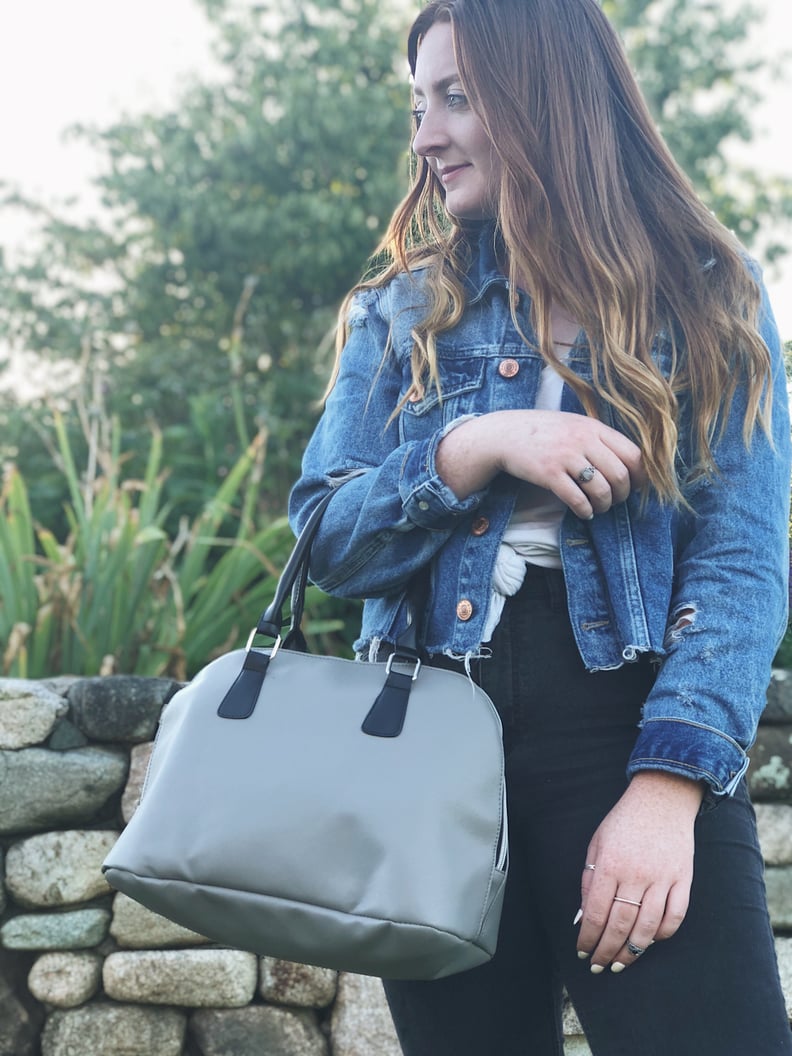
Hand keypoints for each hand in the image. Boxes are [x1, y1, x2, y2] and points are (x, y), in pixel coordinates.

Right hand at [436, 410, 644, 518]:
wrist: (505, 434)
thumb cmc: (544, 432)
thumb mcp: (575, 424)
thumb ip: (599, 438)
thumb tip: (630, 464)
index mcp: (594, 427)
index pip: (633, 454)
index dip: (640, 476)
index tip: (635, 486)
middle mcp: (583, 440)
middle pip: (620, 476)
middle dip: (622, 495)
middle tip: (614, 501)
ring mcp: (565, 457)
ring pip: (601, 490)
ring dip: (604, 506)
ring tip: (598, 508)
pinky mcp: (549, 474)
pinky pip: (577, 500)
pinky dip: (584, 511)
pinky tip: (583, 512)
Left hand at [576, 771, 703, 973]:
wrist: (662, 798)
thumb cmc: (624, 821)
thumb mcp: (597, 843)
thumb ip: (589, 878)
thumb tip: (582, 915)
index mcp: (609, 864)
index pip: (594, 912)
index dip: (587, 937)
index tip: (581, 951)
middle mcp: (635, 874)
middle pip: (619, 924)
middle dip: (606, 951)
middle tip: (597, 966)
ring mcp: (662, 878)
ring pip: (647, 927)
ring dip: (632, 951)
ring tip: (620, 964)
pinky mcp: (683, 880)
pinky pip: (675, 917)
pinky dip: (662, 934)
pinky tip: (649, 941)